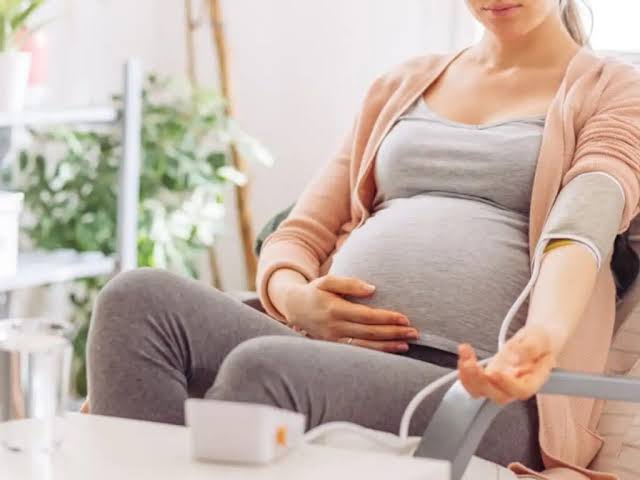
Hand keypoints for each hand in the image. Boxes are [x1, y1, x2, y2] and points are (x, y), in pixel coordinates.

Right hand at [281, 275, 418, 352]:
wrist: (294, 308)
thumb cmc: (315, 292)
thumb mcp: (327, 281)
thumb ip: (349, 283)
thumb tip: (372, 289)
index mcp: (335, 309)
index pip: (366, 316)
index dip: (386, 318)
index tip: (404, 318)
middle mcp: (334, 327)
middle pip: (369, 333)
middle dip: (393, 333)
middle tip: (414, 332)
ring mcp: (334, 340)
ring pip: (365, 346)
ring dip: (388, 346)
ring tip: (407, 343)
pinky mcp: (334, 347)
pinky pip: (358, 352)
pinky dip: (376, 352)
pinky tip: (391, 350)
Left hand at [457, 325, 556, 404]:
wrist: (536, 340)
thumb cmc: (541, 340)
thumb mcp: (540, 338)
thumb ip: (529, 348)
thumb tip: (514, 356)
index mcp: (533, 380)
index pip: (521, 391)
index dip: (507, 384)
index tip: (495, 372)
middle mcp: (515, 386)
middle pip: (498, 395)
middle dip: (480, 381)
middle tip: (471, 363)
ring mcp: (500, 383)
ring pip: (481, 391)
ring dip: (468, 376)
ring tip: (464, 353)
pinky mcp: (488, 376)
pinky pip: (473, 381)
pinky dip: (464, 370)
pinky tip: (463, 353)